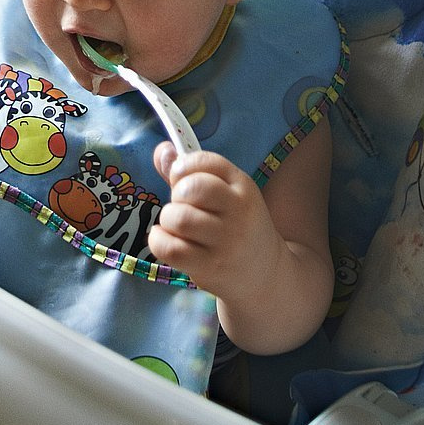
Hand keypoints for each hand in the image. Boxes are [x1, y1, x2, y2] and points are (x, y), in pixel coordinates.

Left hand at [146, 142, 279, 303]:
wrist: (265, 274)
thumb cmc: (236, 226)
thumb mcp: (226, 194)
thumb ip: (191, 171)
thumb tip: (162, 150)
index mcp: (243, 186)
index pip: (205, 162)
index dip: (183, 167)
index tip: (182, 179)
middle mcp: (239, 211)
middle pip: (190, 189)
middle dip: (176, 195)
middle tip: (182, 207)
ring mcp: (226, 242)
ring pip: (178, 218)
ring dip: (168, 220)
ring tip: (177, 227)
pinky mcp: (210, 267)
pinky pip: (170, 248)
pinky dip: (158, 240)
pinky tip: (167, 239)